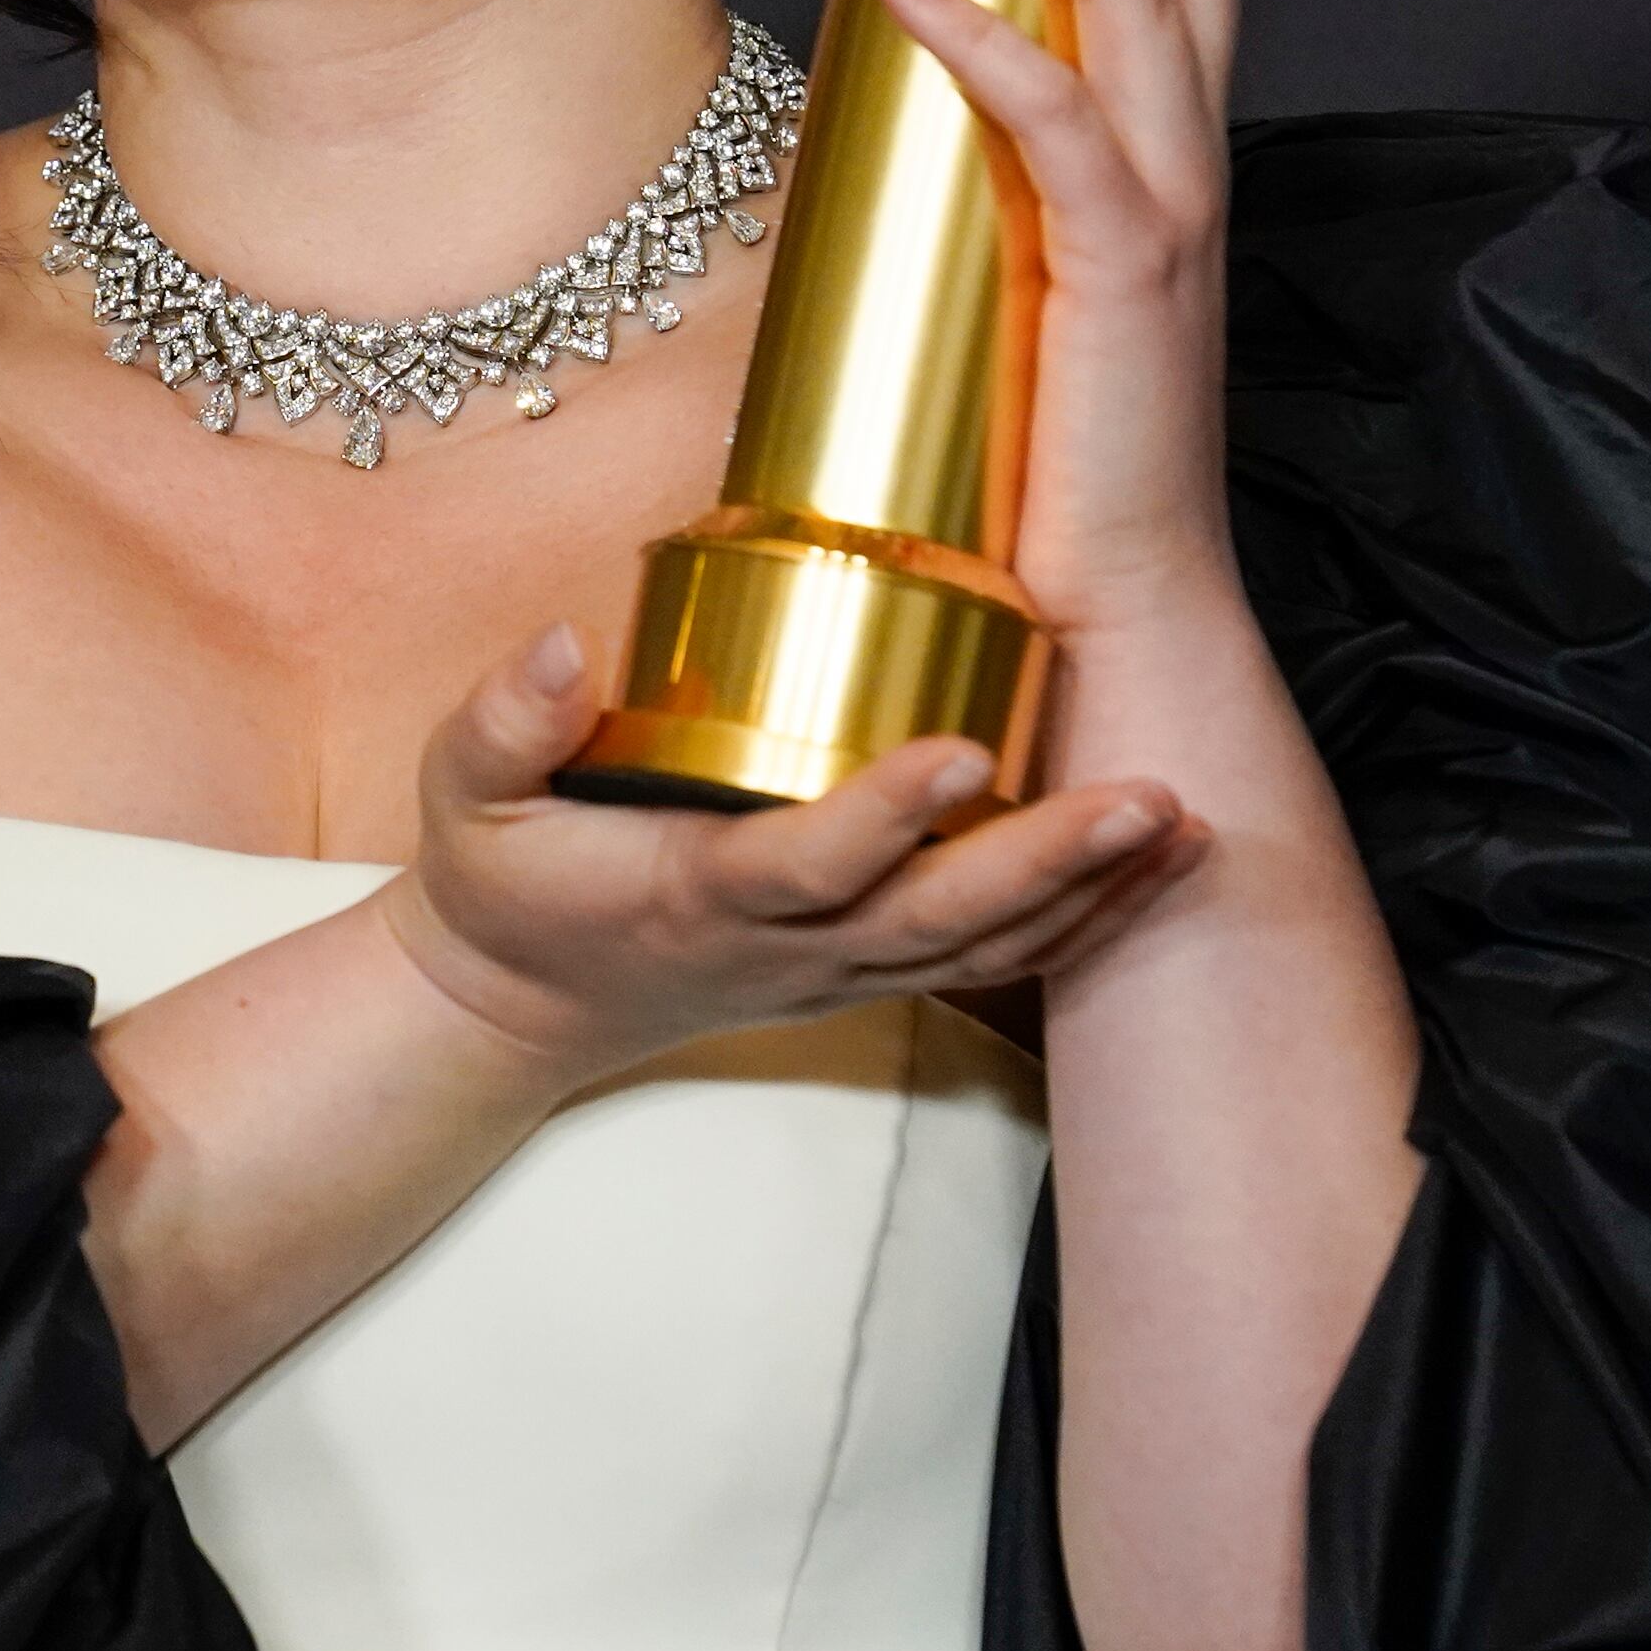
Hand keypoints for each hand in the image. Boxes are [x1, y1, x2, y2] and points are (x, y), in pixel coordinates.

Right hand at [374, 621, 1206, 1087]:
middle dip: (1050, 861)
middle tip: (1150, 799)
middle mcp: (787, 947)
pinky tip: (1158, 866)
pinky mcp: (865, 973)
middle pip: (937, 920)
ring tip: (1187, 822)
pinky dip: (1082, 921)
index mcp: (694, 894)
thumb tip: (565, 642)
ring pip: (984, 949)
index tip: (957, 749)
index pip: (802, 862)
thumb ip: (503, 720)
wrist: (518, 1008)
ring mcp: (837, 972)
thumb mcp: (463, 797)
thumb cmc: (502, 887)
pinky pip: (990, 959)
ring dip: (1094, 893)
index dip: (881, 815)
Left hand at [874, 0, 1246, 641]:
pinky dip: (984, 44)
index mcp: (1166, 178)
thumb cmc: (1070, 494)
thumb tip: (913, 147)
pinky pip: (1050, 127)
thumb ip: (1001, 220)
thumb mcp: (1027, 315)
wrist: (1130, 622)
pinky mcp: (1119, 276)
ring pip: (1137, 2)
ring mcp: (1164, 218)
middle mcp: (1186, 173)